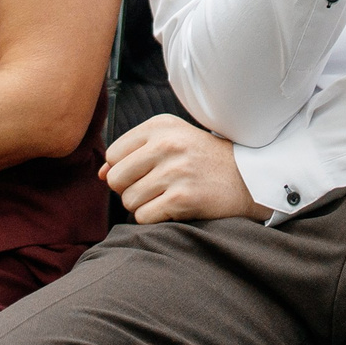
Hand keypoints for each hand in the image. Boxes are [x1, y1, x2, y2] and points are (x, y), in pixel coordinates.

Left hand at [102, 115, 269, 223]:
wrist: (245, 178)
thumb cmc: (201, 159)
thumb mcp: (170, 142)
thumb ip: (132, 154)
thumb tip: (100, 174)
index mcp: (160, 126)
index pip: (113, 154)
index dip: (123, 169)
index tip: (144, 172)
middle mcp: (166, 144)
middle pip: (115, 178)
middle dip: (128, 189)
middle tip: (152, 188)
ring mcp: (175, 171)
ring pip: (128, 200)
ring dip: (142, 205)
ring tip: (164, 197)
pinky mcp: (182, 198)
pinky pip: (143, 216)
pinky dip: (153, 218)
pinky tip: (172, 208)